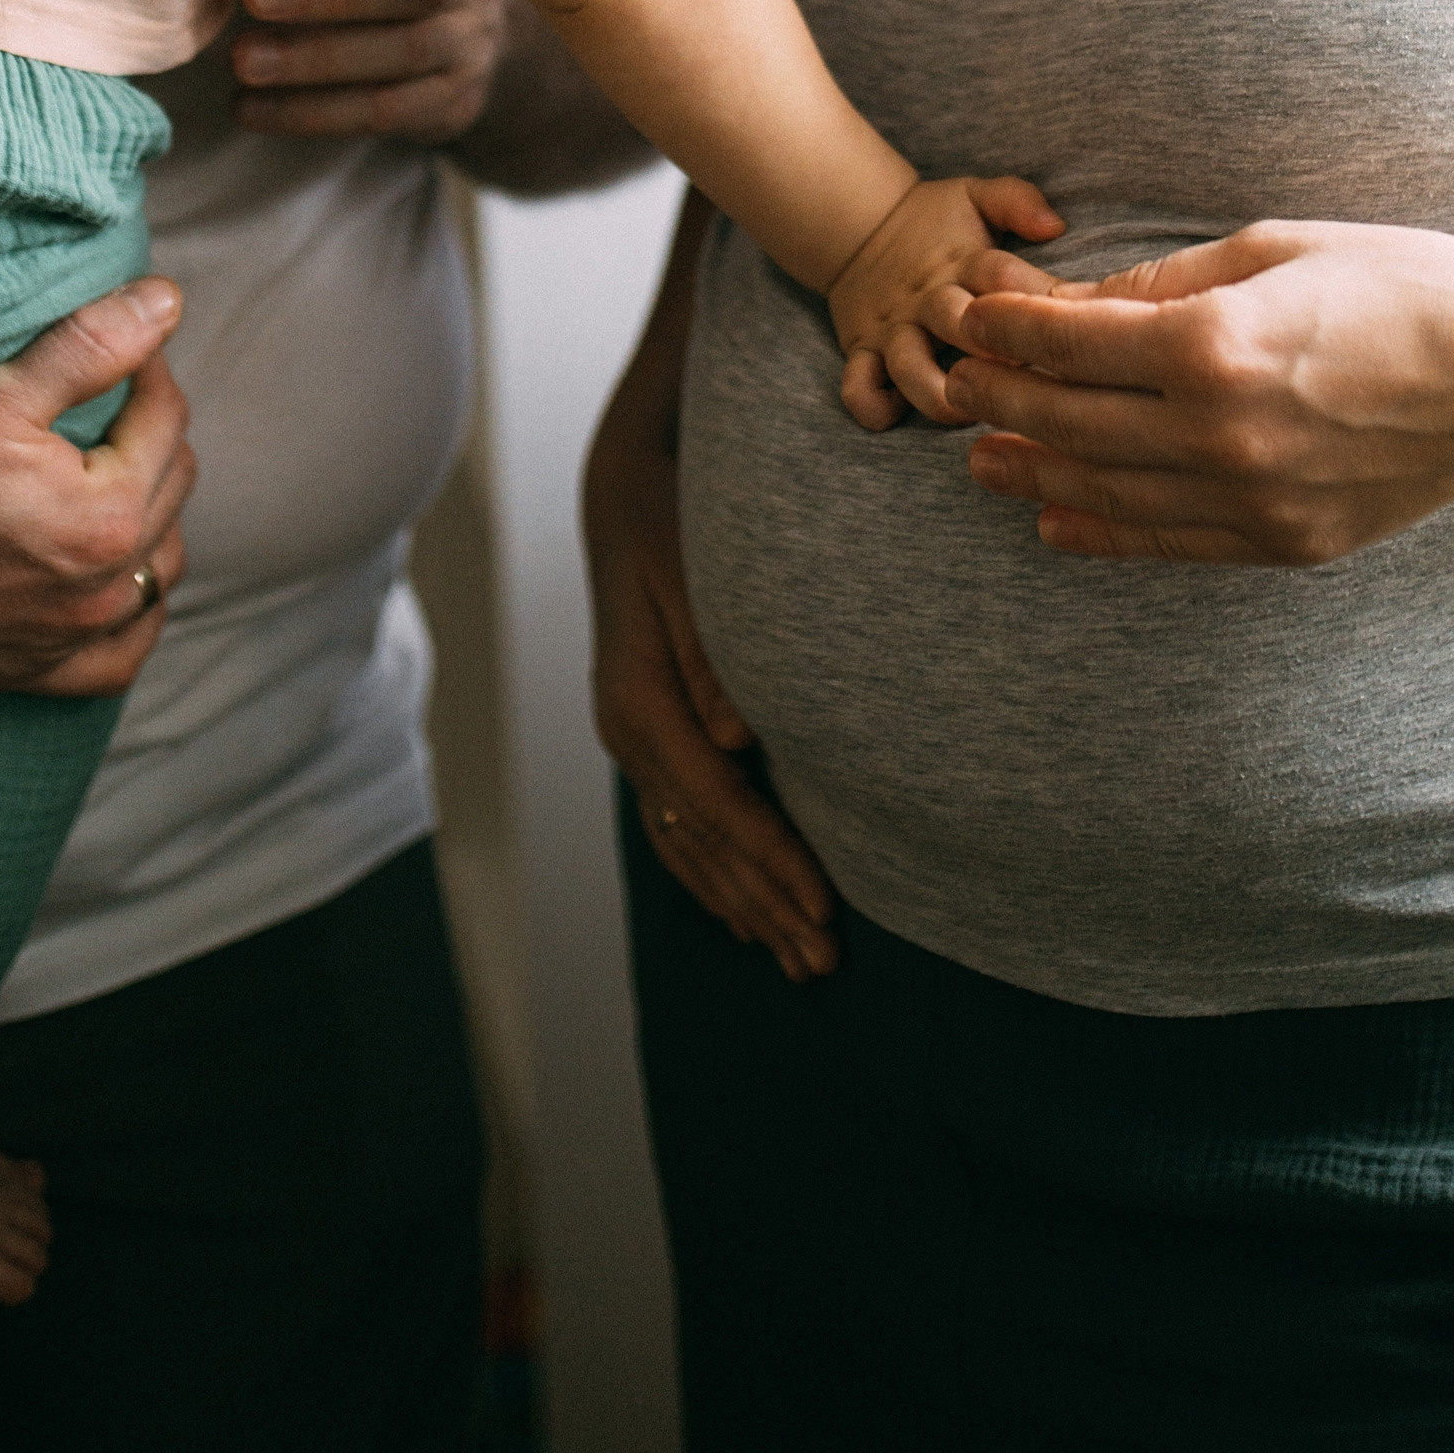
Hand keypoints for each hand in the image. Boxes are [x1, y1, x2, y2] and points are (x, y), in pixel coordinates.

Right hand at [0, 281, 194, 690]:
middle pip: (172, 486)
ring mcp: (72, 640)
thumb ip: (93, 344)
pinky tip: (118, 583)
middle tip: (107, 403)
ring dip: (152, 516)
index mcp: (106, 518)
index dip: (148, 370)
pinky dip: (133, 617)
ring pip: (160, 568)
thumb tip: (168, 301)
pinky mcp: (36, 673)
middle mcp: (103, 591)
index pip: (166, 418)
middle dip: (149, 434)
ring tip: (111, 474)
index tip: (119, 348)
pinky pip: (122, 656)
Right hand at [583, 365, 838, 983]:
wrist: (628, 490)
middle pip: (700, 843)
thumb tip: (738, 738)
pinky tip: (749, 911)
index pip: (712, 804)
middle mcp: (628, 732)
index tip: (824, 908)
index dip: (769, 861)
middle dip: (764, 903)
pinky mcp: (650, 736)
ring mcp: (634, 740)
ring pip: (686, 846)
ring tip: (798, 958)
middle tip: (825, 962)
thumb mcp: (691, 569)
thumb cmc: (674, 521)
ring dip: (743, 903)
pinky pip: (677, 826)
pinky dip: (714, 874)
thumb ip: (713, 653)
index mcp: (638, 701)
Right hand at [829, 177, 1064, 428]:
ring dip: (939, 391)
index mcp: (961, 262)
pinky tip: (901, 414)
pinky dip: (874, 406)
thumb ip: (1014, 200)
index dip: (1036, 296)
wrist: (856, 222)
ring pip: (909, 366)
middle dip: (989, 349)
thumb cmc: (933, 220)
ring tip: (970, 409)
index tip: (1070, 321)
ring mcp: (893, 327)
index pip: (1001, 275)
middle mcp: (927, 298)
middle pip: (956, 321)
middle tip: (1025, 374)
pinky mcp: (862, 349)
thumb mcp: (973, 196)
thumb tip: (1054, 225)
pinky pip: (858, 386)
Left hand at [943, 219, 1453, 562]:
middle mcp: (1222, 432)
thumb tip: (1077, 301)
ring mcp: (1253, 499)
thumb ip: (1166, 283)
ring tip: (981, 460)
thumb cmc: (1404, 284)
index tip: (973, 315)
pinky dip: (1102, 533)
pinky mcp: (1284, 544)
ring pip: (1105, 495)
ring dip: (1032, 477)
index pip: (1070, 343)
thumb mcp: (1277, 249)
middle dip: (1000, 403)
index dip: (1008, 330)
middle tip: (959, 387)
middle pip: (1069, 423)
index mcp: (1216, 343)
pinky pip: (1169, 544)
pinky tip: (1058, 522)